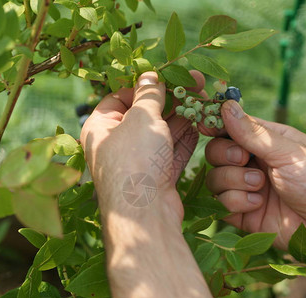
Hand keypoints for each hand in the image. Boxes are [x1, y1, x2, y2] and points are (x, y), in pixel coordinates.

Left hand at [80, 71, 205, 223]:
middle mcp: (117, 144)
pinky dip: (186, 136)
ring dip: (183, 115)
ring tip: (204, 98)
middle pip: (146, 113)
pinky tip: (202, 121)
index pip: (121, 96)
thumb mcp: (142, 117)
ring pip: (163, 132)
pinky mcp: (157, 175)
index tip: (168, 75)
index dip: (144, 84)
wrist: (146, 213)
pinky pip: (172, 150)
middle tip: (197, 82)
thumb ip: (149, 95)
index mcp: (100, 127)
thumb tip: (150, 76)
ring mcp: (139, 161)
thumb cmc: (135, 159)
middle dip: (171, 98)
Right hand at [203, 100, 305, 256]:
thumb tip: (226, 107)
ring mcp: (247, 189)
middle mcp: (252, 163)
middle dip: (225, 156)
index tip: (205, 126)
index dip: (215, 126)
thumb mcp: (289, 151)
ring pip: (214, 179)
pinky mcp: (244, 214)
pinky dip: (236, 202)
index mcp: (265, 142)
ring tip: (261, 186)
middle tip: (245, 160)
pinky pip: (222, 204)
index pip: (230, 128)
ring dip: (234, 181)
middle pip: (215, 153)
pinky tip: (259, 204)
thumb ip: (254, 134)